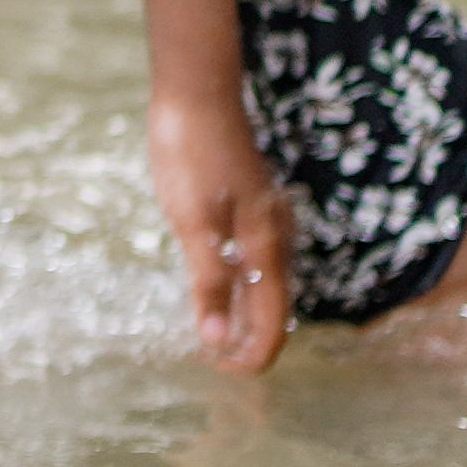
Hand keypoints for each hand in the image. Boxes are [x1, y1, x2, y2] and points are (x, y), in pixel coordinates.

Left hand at [152, 86, 291, 374]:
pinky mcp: (253, 204)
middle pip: (274, 304)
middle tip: (222, 366)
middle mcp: (276, 236)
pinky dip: (244, 285)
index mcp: (265, 245)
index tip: (228, 374)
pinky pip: (258, 259)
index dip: (255, 353)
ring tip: (222, 339)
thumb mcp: (192, 222)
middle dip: (252, 339)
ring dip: (249, 314)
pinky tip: (224, 287)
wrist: (196, 92)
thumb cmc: (190, 154)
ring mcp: (268, 218)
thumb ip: (209, 281)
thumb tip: (217, 337)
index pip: (273, 318)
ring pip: (267, 281)